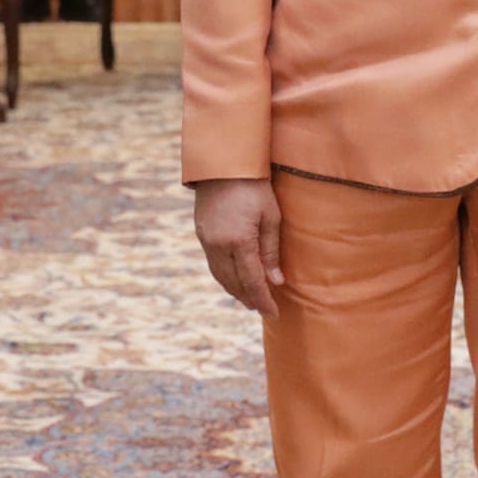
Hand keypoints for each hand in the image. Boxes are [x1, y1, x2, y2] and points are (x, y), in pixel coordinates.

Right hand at [195, 178, 283, 316]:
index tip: (273, 313)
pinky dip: (224, 277)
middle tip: (263, 309)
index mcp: (239, 241)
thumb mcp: (271, 216)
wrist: (223, 164)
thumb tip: (276, 281)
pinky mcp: (201, 234)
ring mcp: (207, 240)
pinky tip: (234, 280)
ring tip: (249, 300)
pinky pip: (213, 264)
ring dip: (235, 291)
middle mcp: (218, 245)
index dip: (263, 299)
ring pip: (220, 276)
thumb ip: (271, 251)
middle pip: (234, 283)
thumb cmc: (254, 186)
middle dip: (249, 298)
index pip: (252, 281)